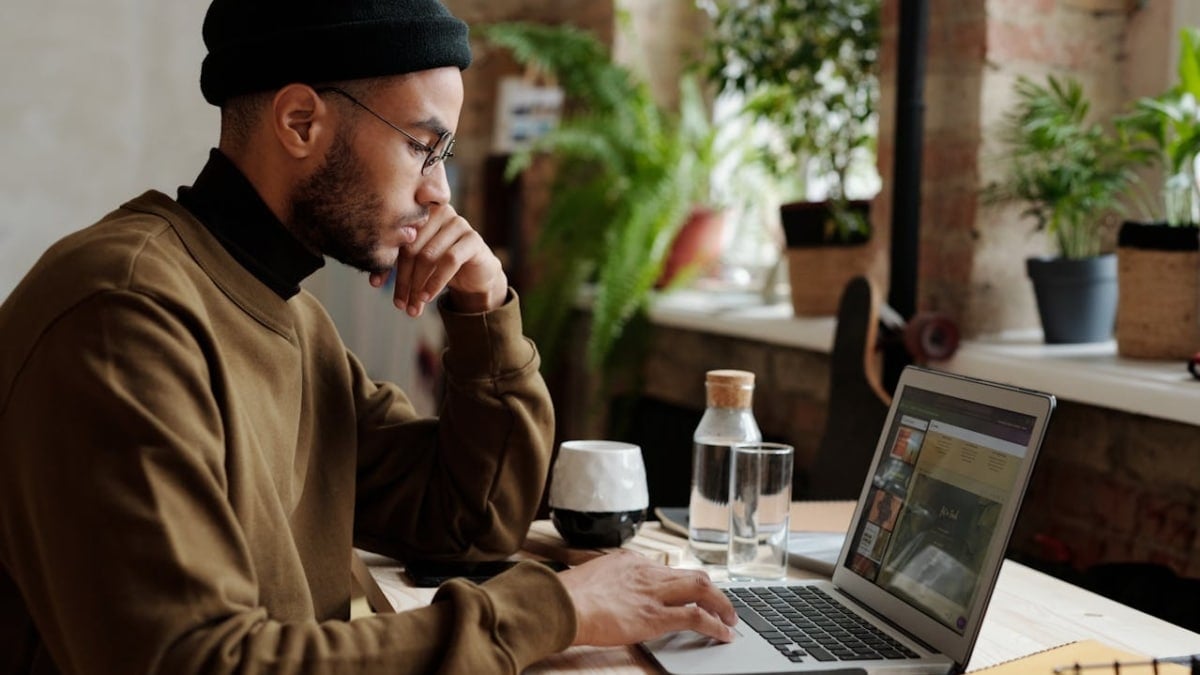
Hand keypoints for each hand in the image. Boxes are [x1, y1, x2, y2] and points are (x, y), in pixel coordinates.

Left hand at [369, 204, 506, 315]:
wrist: (476, 274)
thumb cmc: (440, 265)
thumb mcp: (416, 263)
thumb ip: (397, 263)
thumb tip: (373, 282)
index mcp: (420, 211)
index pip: (396, 237)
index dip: (384, 262)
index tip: (375, 285)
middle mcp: (439, 212)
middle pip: (411, 247)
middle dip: (403, 280)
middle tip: (399, 303)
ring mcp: (458, 223)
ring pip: (428, 256)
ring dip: (417, 285)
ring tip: (412, 307)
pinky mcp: (473, 239)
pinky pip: (449, 260)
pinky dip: (436, 282)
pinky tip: (427, 297)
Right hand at [557, 551, 736, 645]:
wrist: (561, 604)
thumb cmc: (567, 596)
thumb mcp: (591, 577)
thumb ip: (609, 581)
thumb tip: (610, 593)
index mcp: (629, 560)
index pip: (667, 570)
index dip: (683, 584)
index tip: (690, 594)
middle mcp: (646, 571)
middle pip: (692, 575)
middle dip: (712, 590)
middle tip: (722, 604)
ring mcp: (652, 592)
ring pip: (702, 590)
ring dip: (721, 605)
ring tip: (730, 619)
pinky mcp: (655, 616)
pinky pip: (696, 617)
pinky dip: (715, 625)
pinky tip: (723, 634)